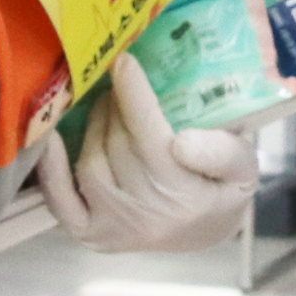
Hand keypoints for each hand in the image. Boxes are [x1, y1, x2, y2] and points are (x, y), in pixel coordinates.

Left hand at [30, 53, 259, 253]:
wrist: (206, 233)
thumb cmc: (223, 190)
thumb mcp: (244, 168)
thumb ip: (222, 152)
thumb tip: (181, 141)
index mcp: (184, 195)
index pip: (149, 136)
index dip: (133, 94)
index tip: (125, 60)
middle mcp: (145, 215)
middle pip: (117, 145)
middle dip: (115, 105)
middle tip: (120, 82)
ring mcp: (114, 228)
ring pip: (91, 162)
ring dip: (94, 127)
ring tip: (107, 107)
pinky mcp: (91, 234)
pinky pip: (61, 202)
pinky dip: (52, 171)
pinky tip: (52, 140)